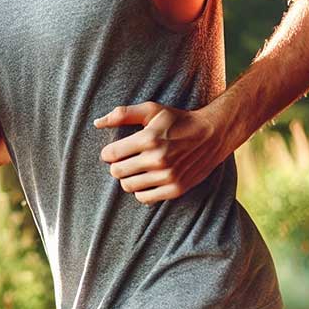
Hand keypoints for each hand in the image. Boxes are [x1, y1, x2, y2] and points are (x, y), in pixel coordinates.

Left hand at [93, 101, 230, 203]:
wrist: (212, 135)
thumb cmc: (178, 120)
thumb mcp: (152, 110)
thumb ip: (123, 114)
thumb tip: (96, 123)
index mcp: (149, 139)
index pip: (111, 155)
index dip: (108, 153)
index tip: (114, 150)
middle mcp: (158, 159)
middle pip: (117, 172)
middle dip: (117, 165)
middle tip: (126, 159)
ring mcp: (168, 176)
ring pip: (128, 186)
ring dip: (129, 178)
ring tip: (138, 168)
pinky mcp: (176, 189)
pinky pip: (144, 198)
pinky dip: (141, 190)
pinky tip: (148, 178)